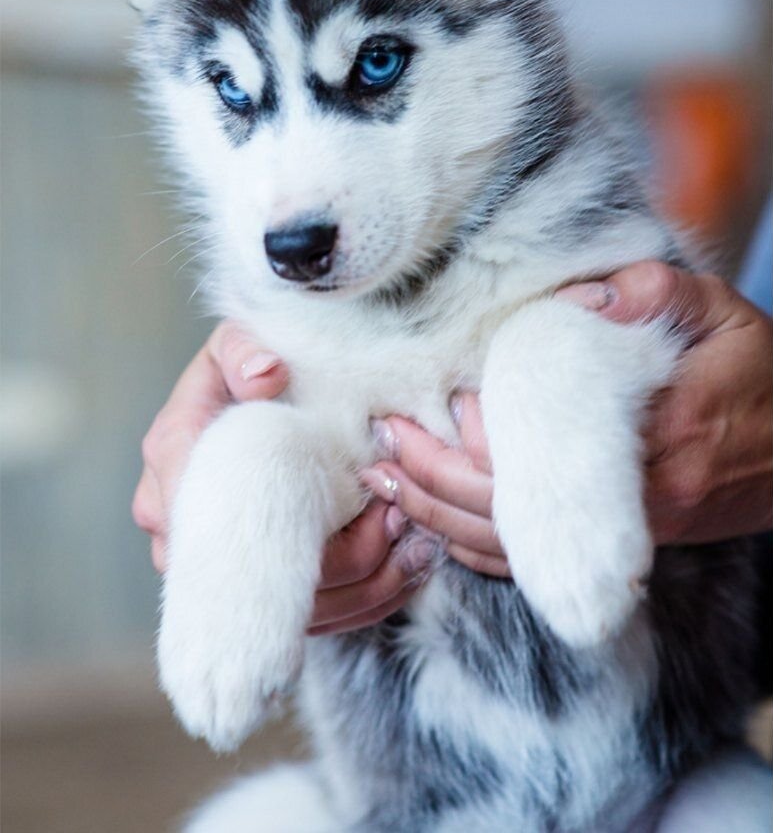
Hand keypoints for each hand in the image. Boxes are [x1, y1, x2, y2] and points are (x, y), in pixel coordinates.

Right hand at [133, 323, 418, 631]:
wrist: (235, 396)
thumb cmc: (240, 368)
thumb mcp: (236, 341)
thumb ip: (243, 351)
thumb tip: (265, 376)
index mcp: (174, 455)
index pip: (220, 516)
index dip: (298, 519)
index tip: (366, 493)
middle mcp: (179, 523)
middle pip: (262, 579)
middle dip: (345, 555)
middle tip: (398, 518)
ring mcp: (208, 566)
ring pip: (293, 613)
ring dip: (363, 585)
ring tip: (411, 543)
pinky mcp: (246, 588)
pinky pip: (309, 619)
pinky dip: (362, 601)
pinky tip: (404, 571)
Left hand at [361, 262, 772, 571]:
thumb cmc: (756, 375)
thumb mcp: (721, 314)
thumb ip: (657, 293)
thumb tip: (582, 297)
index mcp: (664, 435)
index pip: (550, 452)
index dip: (481, 437)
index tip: (429, 405)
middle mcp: (640, 501)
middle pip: (514, 510)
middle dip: (437, 479)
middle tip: (381, 443)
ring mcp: (630, 536)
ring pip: (517, 548)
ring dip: (442, 518)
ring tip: (386, 483)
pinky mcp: (623, 549)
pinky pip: (538, 565)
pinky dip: (478, 549)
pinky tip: (432, 525)